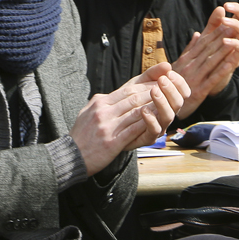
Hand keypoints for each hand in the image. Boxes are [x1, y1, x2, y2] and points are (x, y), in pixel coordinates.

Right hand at [70, 63, 189, 175]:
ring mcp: (107, 125)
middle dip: (152, 93)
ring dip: (153, 107)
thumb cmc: (81, 135)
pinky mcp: (111, 141)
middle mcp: (103, 111)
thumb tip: (115, 96)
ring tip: (167, 105)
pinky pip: (134, 130)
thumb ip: (102, 103)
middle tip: (167, 91)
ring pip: (136, 112)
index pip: (127, 90)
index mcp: (99, 102)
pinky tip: (157, 122)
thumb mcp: (87, 112)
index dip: (145, 86)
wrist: (70, 155)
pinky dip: (147, 125)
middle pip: (133, 98)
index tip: (158, 84)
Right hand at [171, 3, 238, 118]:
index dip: (214, 33)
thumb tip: (197, 34)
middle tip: (233, 27)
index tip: (224, 23)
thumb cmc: (169, 84)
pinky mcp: (200, 91)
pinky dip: (223, 69)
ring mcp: (195, 78)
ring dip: (225, 51)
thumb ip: (189, 50)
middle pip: (207, 50)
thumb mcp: (177, 65)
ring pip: (212, 61)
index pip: (202, 43)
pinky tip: (232, 62)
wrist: (161, 105)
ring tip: (236, 40)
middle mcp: (190, 66)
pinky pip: (213, 78)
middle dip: (221, 38)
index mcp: (185, 60)